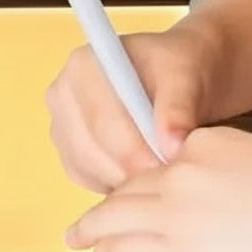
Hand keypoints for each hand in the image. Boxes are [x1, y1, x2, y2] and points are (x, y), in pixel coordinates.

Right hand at [45, 21, 225, 192]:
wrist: (181, 79)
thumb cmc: (181, 69)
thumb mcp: (188, 76)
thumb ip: (179, 108)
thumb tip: (169, 147)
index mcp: (84, 66)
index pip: (101, 123)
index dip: (136, 152)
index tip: (169, 166)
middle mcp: (63, 94)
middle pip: (90, 152)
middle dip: (134, 169)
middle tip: (172, 174)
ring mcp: (63, 126)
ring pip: (90, 172)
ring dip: (128, 180)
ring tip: (164, 168)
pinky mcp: (70, 153)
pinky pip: (91, 182)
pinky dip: (119, 184)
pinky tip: (147, 169)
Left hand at [63, 124, 251, 251]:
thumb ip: (230, 181)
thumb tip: (216, 211)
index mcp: (209, 142)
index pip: (155, 162)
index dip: (138, 181)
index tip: (128, 191)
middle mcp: (184, 170)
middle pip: (127, 186)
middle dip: (107, 204)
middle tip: (87, 219)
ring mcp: (176, 211)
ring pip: (115, 215)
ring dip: (94, 227)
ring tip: (78, 236)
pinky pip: (124, 249)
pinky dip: (107, 251)